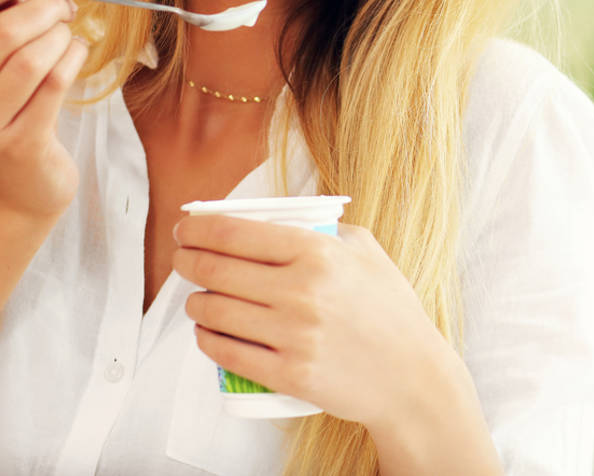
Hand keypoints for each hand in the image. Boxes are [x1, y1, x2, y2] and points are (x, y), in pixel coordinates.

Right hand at [0, 0, 88, 217]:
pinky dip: (74, 58)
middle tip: (68, 8)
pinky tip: (77, 54)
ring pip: (32, 57)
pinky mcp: (17, 144)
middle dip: (47, 8)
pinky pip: (55, 84)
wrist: (20, 182)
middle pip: (4, 30)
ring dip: (63, 36)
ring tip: (70, 36)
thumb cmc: (11, 105)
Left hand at [172, 214, 450, 430]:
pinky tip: (205, 330)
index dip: (198, 229)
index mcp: (316, 250)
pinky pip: (227, 353)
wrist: (412, 376)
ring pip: (215, 311)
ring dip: (194, 301)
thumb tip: (273, 217)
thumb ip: (321, 226)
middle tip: (181, 259)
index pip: (235, 232)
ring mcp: (293, 335)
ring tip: (195, 296)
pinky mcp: (289, 375)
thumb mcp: (363, 248)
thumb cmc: (388, 307)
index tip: (185, 229)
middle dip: (186, 261)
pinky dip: (206, 338)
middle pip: (216, 269)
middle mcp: (300, 290)